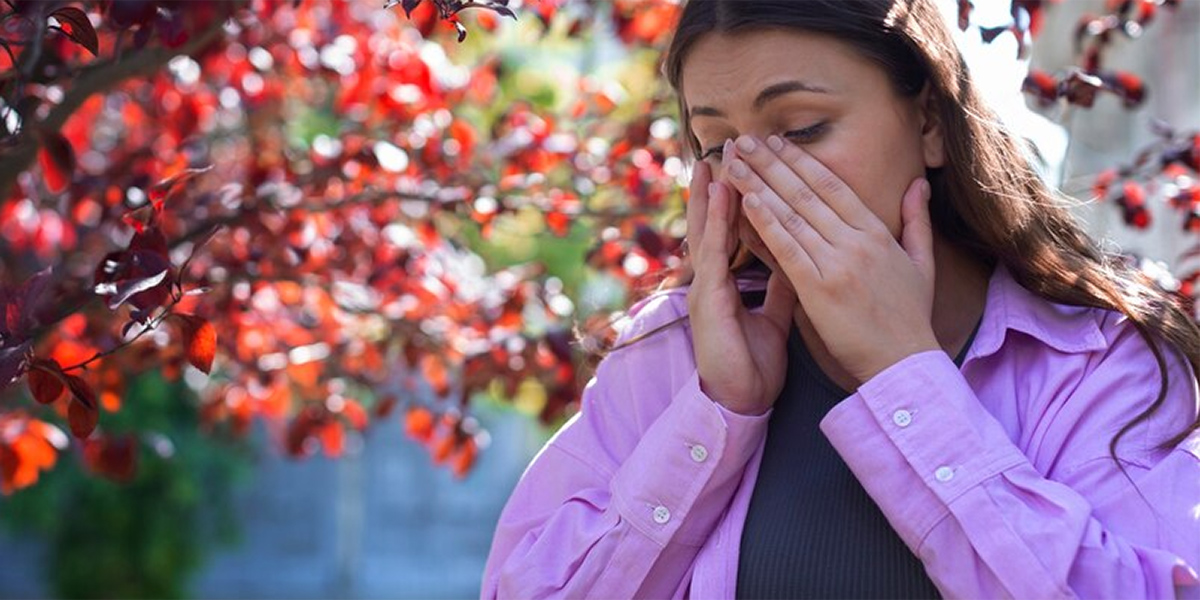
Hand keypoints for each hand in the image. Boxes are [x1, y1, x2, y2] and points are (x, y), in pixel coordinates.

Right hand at [685, 159, 797, 415]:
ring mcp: (706, 287)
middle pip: (716, 222)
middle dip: (722, 184)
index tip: (753, 163)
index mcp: (729, 281)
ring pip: (708, 229)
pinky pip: (712, 253)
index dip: (742, 197)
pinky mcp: (707, 300)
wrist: (741, 401)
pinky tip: (720, 196)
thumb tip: (801, 256)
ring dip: (711, 192)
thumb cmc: (753, 364)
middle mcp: (714, 278)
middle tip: (729, 146)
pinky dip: (715, 222)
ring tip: (719, 156)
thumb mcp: (775, 314)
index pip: (734, 230)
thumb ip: (784, 283)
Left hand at [723, 134, 939, 385]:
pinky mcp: (820, 289)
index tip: (776, 142)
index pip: (833, 186)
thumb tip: (918, 184)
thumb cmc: (910, 317)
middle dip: (771, 163)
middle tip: (743, 140)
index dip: (801, 162)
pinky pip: (788, 249)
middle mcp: (857, 241)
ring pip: (792, 215)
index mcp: (877, 233)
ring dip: (759, 185)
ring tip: (735, 162)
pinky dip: (767, 223)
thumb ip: (916, 221)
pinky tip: (747, 202)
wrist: (904, 362)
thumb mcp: (922, 263)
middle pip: (806, 193)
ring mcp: (838, 263)